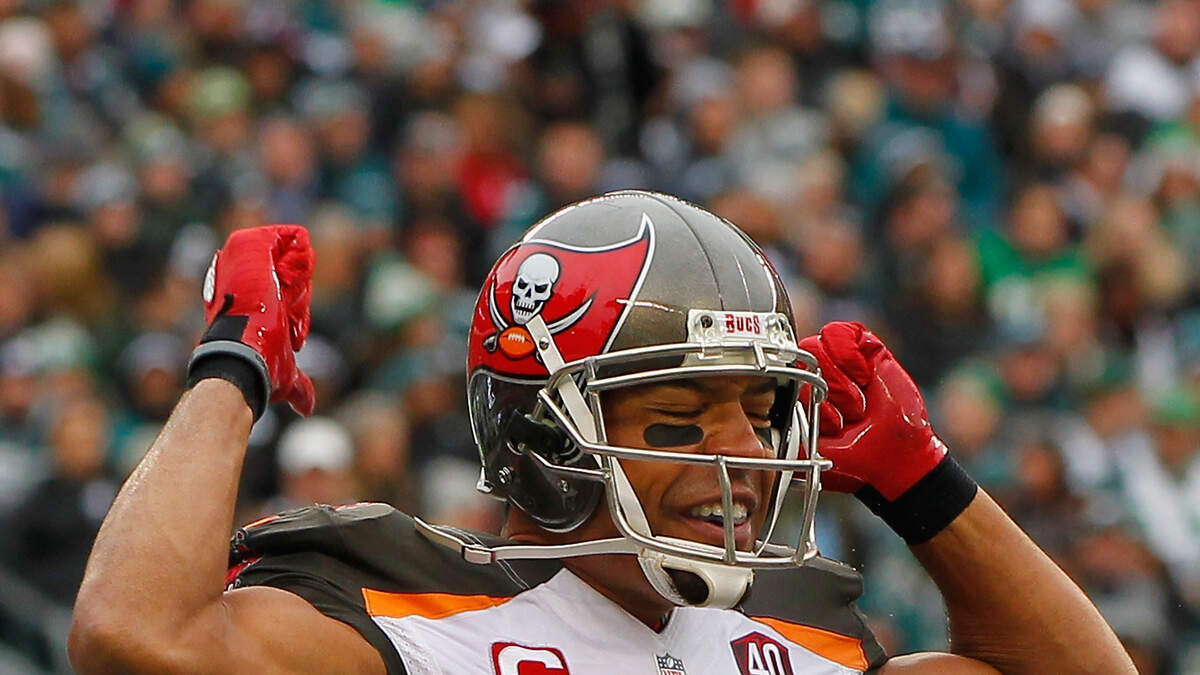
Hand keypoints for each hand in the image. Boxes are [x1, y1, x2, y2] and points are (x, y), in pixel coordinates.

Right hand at [191, 225, 314, 415]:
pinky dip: (300, 247)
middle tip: (293, 311)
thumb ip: (299, 388)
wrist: (244, 355)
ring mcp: (242, 260)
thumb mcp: (285, 374)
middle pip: (286, 269)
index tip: (293, 326)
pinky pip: (287, 236)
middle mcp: (241, 277)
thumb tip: (308, 410)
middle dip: (299, 289)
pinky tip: (301, 268)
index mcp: (248, 299)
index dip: (297, 305)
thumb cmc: (261, 365)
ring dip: (299, 269)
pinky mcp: (248, 247)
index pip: (282, 289)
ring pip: (285, 252)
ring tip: (294, 292)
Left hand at [799, 321, 946, 500]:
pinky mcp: (864, 346)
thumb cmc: (856, 456)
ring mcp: (840, 358)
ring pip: (817, 345)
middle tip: (851, 415)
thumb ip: (785, 434)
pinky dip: (849, 355)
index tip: (832, 425)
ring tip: (859, 400)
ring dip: (840, 377)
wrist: (895, 457)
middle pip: (801, 360)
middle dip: (827, 391)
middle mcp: (818, 373)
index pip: (783, 376)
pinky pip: (841, 331)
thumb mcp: (810, 450)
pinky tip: (864, 377)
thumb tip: (759, 430)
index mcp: (800, 394)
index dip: (807, 399)